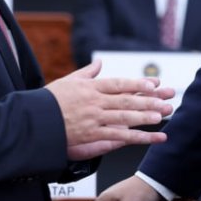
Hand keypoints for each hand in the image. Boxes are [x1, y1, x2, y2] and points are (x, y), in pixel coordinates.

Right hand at [46, 60, 173, 160]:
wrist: (34, 122)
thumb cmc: (49, 101)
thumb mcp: (68, 82)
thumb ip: (87, 73)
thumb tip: (99, 62)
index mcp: (90, 88)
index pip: (118, 84)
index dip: (136, 84)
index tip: (152, 84)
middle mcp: (94, 102)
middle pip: (126, 100)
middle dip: (148, 100)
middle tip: (166, 100)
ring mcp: (94, 119)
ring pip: (124, 118)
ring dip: (144, 117)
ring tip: (161, 116)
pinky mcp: (92, 135)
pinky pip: (118, 137)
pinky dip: (136, 138)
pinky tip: (149, 138)